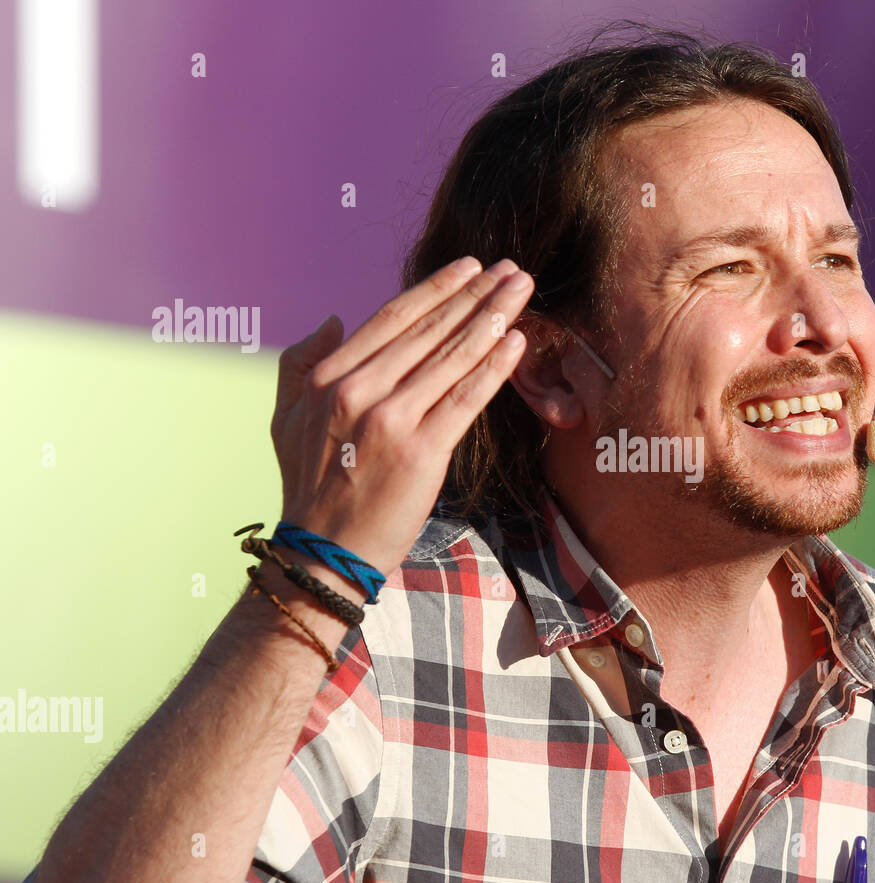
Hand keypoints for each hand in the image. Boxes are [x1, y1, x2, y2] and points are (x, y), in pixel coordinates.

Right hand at [269, 257, 532, 580]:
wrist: (324, 553)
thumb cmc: (310, 488)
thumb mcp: (285, 419)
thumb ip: (300, 363)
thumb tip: (333, 321)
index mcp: (328, 378)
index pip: (391, 318)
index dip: (436, 289)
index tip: (469, 269)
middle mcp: (358, 391)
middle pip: (429, 330)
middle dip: (477, 295)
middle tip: (513, 270)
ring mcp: (390, 420)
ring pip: (451, 357)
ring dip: (493, 318)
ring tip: (522, 292)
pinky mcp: (421, 452)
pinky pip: (465, 399)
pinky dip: (493, 367)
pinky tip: (516, 342)